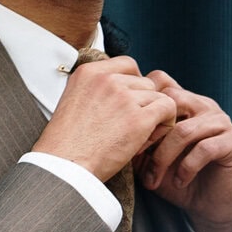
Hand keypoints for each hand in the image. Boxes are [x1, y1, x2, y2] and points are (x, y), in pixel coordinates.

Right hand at [38, 54, 177, 184]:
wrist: (64, 167)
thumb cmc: (67, 145)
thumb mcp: (73, 103)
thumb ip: (96, 91)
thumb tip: (123, 92)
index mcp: (88, 73)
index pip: (127, 64)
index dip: (134, 84)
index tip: (129, 103)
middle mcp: (107, 80)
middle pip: (144, 81)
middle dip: (143, 103)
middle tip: (132, 126)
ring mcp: (123, 97)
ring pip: (157, 96)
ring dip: (153, 116)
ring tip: (137, 137)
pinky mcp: (138, 119)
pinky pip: (168, 108)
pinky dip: (165, 124)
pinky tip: (150, 139)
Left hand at [139, 73, 231, 231]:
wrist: (209, 205)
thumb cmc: (178, 180)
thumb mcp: (151, 159)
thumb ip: (138, 141)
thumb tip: (115, 130)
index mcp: (185, 101)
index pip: (161, 80)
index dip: (142, 102)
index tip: (128, 134)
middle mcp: (204, 105)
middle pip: (172, 100)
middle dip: (150, 131)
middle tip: (137, 157)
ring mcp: (222, 121)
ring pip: (185, 130)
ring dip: (164, 158)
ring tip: (154, 179)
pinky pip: (205, 148)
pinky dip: (187, 167)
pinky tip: (180, 182)